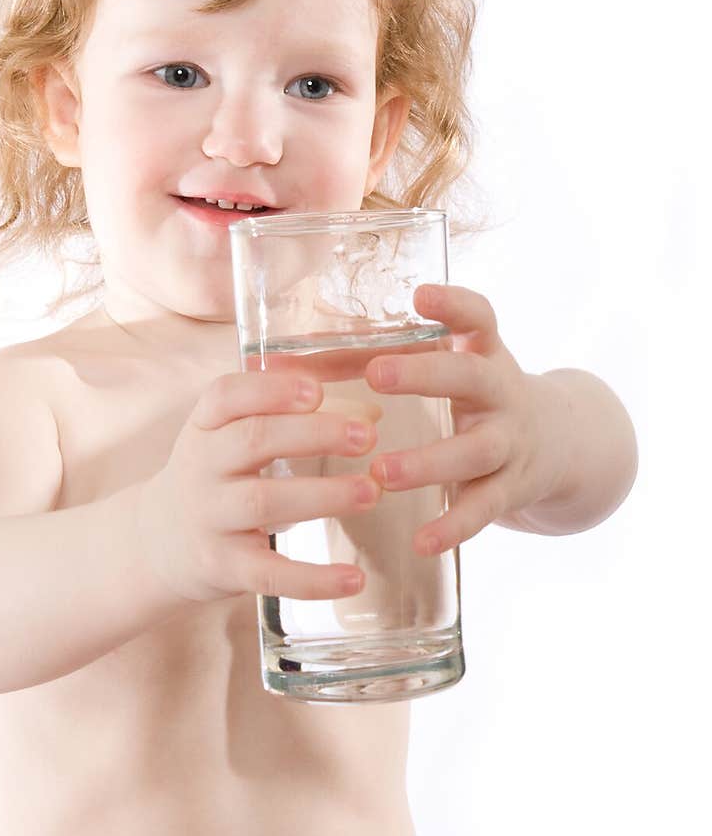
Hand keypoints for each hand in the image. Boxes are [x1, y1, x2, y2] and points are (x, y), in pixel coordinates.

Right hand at [134, 370, 381, 604]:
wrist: (159, 542)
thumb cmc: (218, 477)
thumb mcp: (235, 439)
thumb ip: (297, 421)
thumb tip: (371, 416)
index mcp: (205, 425)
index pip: (226, 396)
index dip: (270, 389)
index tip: (316, 390)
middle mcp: (201, 466)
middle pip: (254, 440)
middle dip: (314, 434)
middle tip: (367, 436)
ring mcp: (208, 517)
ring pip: (264, 502)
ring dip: (323, 495)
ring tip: (371, 491)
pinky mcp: (221, 566)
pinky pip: (270, 572)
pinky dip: (313, 579)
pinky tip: (354, 578)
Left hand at [364, 284, 571, 556]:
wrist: (558, 443)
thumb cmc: (473, 394)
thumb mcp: (442, 367)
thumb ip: (367, 360)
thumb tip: (277, 363)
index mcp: (483, 352)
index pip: (478, 317)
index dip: (453, 304)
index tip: (420, 294)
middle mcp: (502, 391)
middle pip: (471, 377)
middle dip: (425, 375)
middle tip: (376, 374)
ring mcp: (510, 442)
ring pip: (475, 452)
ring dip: (429, 462)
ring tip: (383, 472)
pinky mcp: (511, 489)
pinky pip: (482, 510)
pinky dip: (453, 526)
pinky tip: (422, 542)